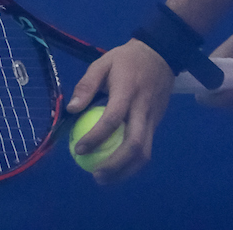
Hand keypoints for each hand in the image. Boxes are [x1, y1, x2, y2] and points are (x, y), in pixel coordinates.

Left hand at [65, 38, 173, 183]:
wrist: (160, 54)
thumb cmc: (126, 59)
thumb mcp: (103, 62)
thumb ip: (87, 84)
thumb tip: (72, 109)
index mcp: (127, 91)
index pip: (113, 118)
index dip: (96, 137)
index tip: (79, 149)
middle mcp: (143, 108)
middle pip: (134, 144)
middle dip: (115, 165)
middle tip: (95, 175)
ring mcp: (153, 118)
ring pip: (145, 152)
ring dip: (126, 171)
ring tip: (105, 178)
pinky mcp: (157, 123)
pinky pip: (147, 148)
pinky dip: (132, 163)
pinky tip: (117, 167)